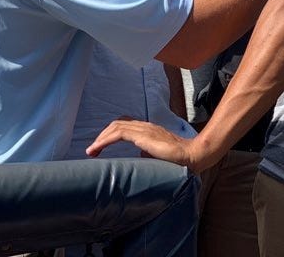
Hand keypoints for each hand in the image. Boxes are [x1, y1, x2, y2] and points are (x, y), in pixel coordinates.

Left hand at [87, 119, 213, 172]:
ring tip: (91, 150)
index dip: (110, 134)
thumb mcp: (158, 156)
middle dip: (102, 135)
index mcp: (148, 130)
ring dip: (101, 138)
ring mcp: (144, 129)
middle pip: (118, 123)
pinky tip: (98, 148)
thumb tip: (139, 158)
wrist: (191, 156)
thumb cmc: (178, 159)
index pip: (125, 125)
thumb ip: (148, 154)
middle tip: (92, 150)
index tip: (99, 147)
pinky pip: (120, 132)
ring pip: (116, 126)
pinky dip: (106, 140)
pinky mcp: (143, 135)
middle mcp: (145, 126)